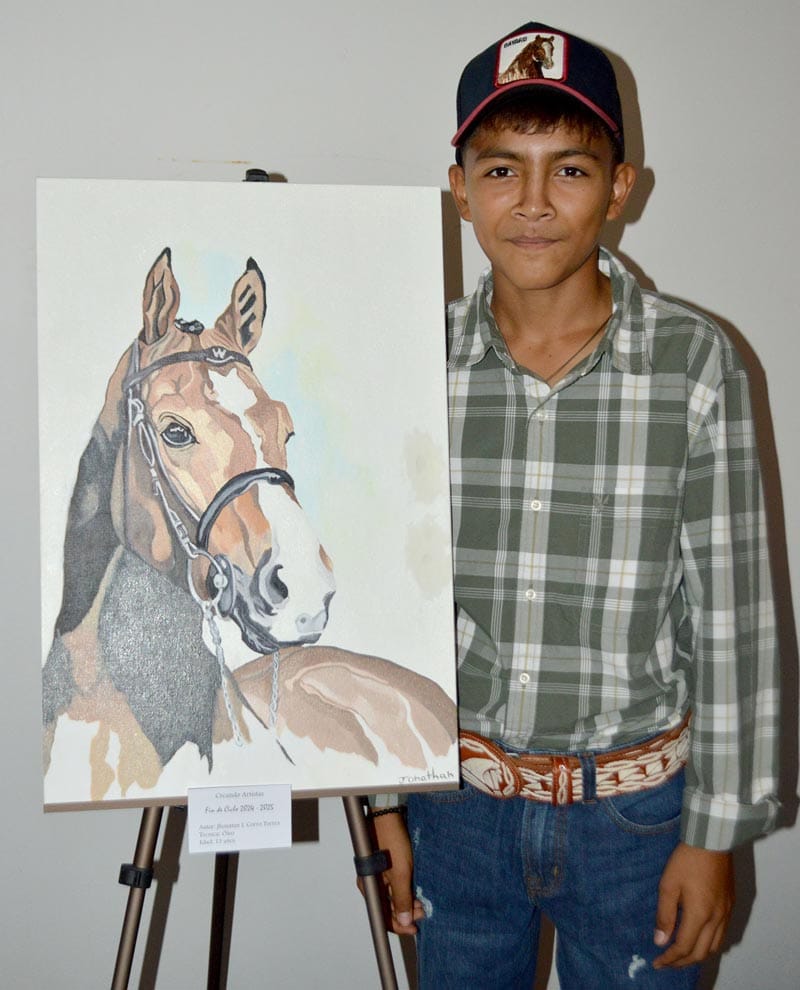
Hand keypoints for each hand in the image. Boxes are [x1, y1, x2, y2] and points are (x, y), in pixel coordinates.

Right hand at [358, 811, 424, 934]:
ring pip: (392, 897)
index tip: (415, 928)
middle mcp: (371, 883)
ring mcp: (378, 875)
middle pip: (388, 908)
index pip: (382, 916)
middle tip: (423, 910)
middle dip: (406, 912)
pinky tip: (416, 890)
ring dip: (407, 902)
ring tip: (422, 901)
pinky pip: (394, 886)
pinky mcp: (385, 867)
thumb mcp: (401, 872)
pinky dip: (405, 891)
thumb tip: (404, 920)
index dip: (399, 925)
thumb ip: (401, 898)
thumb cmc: (391, 839)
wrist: (388, 814)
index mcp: (370, 887)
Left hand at [653, 843, 734, 968]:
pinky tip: (698, 938)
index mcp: (700, 915)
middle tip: (667, 962)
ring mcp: (726, 913)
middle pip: (701, 953)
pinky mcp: (730, 905)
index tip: (657, 962)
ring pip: (714, 946)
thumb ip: (665, 915)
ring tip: (681, 954)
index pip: (684, 947)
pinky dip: (708, 944)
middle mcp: (717, 919)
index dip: (670, 958)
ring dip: (697, 954)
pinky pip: (722, 934)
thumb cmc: (687, 859)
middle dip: (682, 962)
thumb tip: (660, 941)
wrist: (712, 839)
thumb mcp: (668, 885)